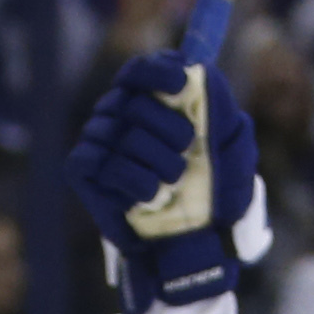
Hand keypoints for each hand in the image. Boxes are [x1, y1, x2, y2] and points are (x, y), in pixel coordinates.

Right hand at [67, 51, 260, 312]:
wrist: (194, 245)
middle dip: (172, 130)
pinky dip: (135, 181)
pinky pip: (105, 164)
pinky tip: (151, 195)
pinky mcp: (83, 170)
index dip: (157, 72)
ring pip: (126, 137)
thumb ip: (220, 107)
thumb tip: (200, 68)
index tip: (182, 85)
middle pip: (136, 103)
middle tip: (187, 153)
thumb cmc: (212, 194)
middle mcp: (117, 115)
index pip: (140, 71)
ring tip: (174, 183)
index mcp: (146, 101)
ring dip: (161, 164)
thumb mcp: (230, 149)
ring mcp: (98, 141)